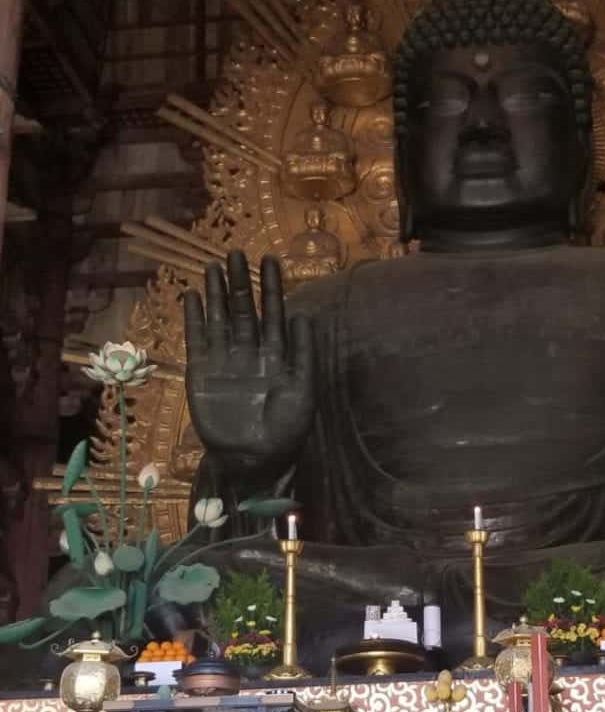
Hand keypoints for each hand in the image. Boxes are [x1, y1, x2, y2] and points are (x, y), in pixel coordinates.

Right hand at [184, 251, 314, 473]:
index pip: (274, 313)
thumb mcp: (303, 389)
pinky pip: (197, 340)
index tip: (270, 259)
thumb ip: (302, 353)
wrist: (254, 458)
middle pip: (245, 309)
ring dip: (217, 293)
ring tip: (214, 266)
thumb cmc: (286, 428)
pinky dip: (195, 318)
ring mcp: (225, 360)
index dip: (272, 287)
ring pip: (220, 319)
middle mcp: (250, 352)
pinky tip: (193, 295)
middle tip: (236, 253)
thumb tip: (304, 315)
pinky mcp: (201, 372)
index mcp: (278, 355)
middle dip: (241, 282)